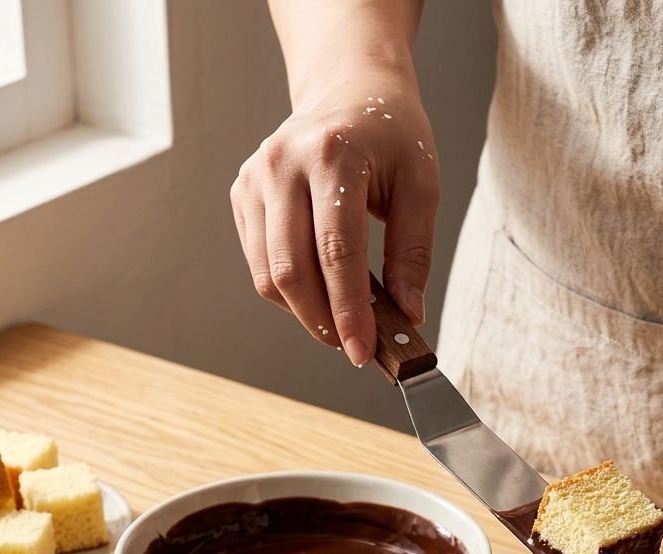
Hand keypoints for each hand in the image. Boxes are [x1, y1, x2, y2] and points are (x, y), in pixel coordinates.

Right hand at [230, 82, 438, 366]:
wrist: (349, 91)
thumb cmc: (390, 137)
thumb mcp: (421, 185)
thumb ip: (414, 253)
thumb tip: (407, 315)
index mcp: (331, 154)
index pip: (336, 251)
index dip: (349, 311)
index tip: (364, 352)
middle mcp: (282, 163)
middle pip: (291, 270)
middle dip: (323, 322)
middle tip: (354, 348)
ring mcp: (254, 179)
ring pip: (269, 276)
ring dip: (306, 313)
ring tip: (342, 320)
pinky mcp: (242, 195)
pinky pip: (260, 265)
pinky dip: (290, 292)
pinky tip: (320, 289)